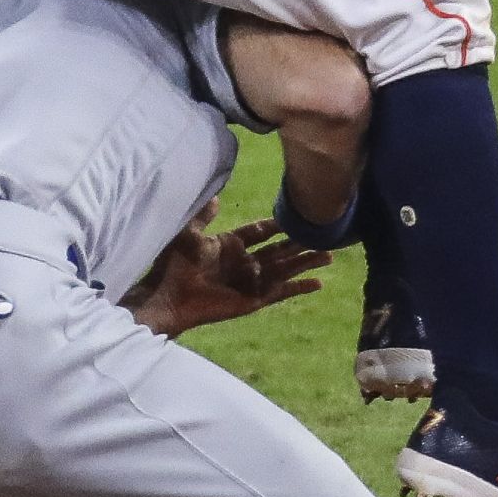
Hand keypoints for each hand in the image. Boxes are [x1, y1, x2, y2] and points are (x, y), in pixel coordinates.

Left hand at [124, 206, 331, 337]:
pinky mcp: (254, 300)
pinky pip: (281, 291)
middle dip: (300, 243)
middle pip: (279, 250)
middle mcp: (245, 262)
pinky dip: (299, 288)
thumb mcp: (188, 234)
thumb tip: (216, 196)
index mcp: (230, 245)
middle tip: (323, 234)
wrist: (168, 296)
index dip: (277, 224)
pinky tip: (318, 283)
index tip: (295, 215)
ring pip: (285, 268)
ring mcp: (251, 282)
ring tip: (329, 255)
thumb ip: (204, 216)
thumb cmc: (174, 265)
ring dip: (306, 262)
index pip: (259, 232)